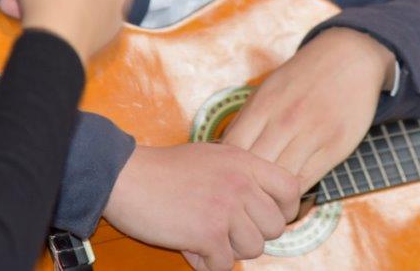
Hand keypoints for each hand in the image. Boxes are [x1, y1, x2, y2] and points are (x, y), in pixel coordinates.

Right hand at [102, 143, 298, 270]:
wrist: (128, 176)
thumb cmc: (166, 169)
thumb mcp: (214, 158)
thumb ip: (242, 175)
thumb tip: (263, 203)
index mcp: (246, 162)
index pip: (291, 189)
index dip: (284, 210)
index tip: (266, 218)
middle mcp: (242, 184)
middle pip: (274, 227)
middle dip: (251, 235)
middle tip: (225, 230)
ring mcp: (227, 209)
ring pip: (252, 249)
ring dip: (227, 249)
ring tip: (202, 235)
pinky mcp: (208, 234)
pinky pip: (223, 264)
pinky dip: (205, 262)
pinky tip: (188, 244)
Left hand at [222, 27, 394, 193]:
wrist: (350, 56)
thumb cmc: (304, 77)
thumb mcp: (270, 89)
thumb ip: (249, 119)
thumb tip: (224, 153)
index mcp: (264, 104)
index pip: (232, 150)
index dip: (227, 170)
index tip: (228, 179)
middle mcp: (286, 119)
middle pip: (254, 168)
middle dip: (246, 188)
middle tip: (244, 199)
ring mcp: (312, 133)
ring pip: (279, 180)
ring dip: (270, 196)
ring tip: (265, 201)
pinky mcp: (335, 146)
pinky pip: (306, 181)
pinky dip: (293, 193)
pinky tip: (287, 192)